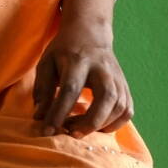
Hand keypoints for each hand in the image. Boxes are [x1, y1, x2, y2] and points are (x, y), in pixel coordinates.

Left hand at [33, 0, 133, 136]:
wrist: (90, 33)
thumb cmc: (63, 51)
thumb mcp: (47, 63)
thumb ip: (43, 90)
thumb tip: (40, 118)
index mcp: (78, 60)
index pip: (70, 89)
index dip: (59, 112)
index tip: (48, 130)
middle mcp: (102, 68)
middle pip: (106, 97)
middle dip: (90, 121)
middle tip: (71, 134)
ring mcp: (117, 77)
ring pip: (120, 106)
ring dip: (101, 125)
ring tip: (79, 130)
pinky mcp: (125, 86)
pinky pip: (127, 111)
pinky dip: (114, 124)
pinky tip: (97, 126)